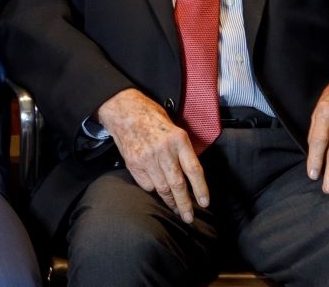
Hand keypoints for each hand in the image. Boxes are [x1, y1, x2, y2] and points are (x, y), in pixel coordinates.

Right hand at [96, 89, 209, 222]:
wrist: (124, 110)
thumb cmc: (152, 117)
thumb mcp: (173, 127)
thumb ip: (182, 149)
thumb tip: (191, 174)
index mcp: (178, 139)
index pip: (194, 170)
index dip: (200, 189)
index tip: (204, 203)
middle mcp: (164, 150)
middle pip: (178, 184)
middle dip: (185, 204)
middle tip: (189, 217)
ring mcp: (147, 158)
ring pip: (162, 189)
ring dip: (170, 201)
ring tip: (176, 209)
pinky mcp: (134, 164)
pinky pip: (147, 184)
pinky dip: (153, 189)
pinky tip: (156, 188)